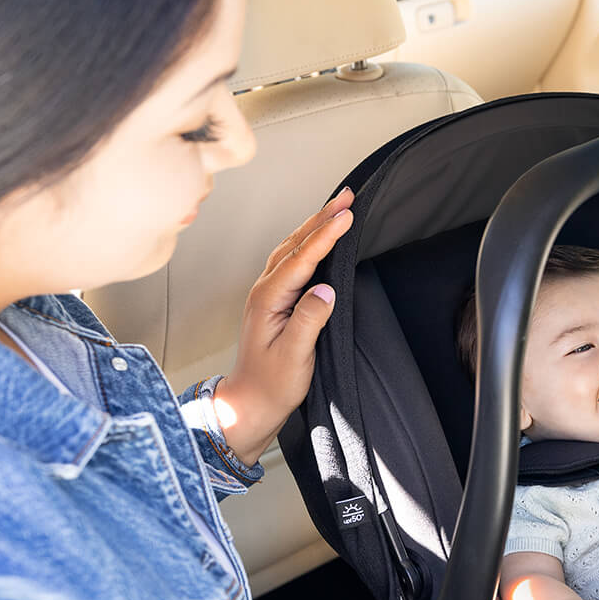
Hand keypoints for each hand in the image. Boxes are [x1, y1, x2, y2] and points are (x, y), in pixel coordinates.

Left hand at [215, 188, 354, 463]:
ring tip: (339, 207)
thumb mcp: (293, 356)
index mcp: (268, 299)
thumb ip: (308, 320)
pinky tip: (320, 237)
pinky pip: (293, 260)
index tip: (347, 215)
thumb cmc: (272, 384)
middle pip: (295, 244)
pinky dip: (309, 242)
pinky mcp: (275, 299)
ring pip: (292, 248)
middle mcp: (264, 289)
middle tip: (348, 196)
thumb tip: (326, 288)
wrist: (250, 403)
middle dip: (321, 218)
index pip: (301, 259)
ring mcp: (268, 293)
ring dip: (315, 225)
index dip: (325, 236)